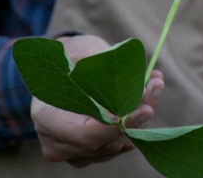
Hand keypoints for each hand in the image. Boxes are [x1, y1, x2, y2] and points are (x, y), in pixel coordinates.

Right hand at [31, 35, 164, 166]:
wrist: (67, 70)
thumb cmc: (73, 57)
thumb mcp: (82, 49)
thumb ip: (101, 63)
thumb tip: (129, 73)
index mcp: (46, 117)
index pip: (84, 133)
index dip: (115, 126)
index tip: (143, 109)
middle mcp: (57, 141)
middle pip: (106, 141)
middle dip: (136, 116)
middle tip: (156, 86)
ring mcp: (75, 152)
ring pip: (119, 144)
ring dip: (141, 117)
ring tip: (154, 85)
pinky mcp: (94, 153)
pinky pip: (122, 144)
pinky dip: (138, 123)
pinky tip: (147, 97)